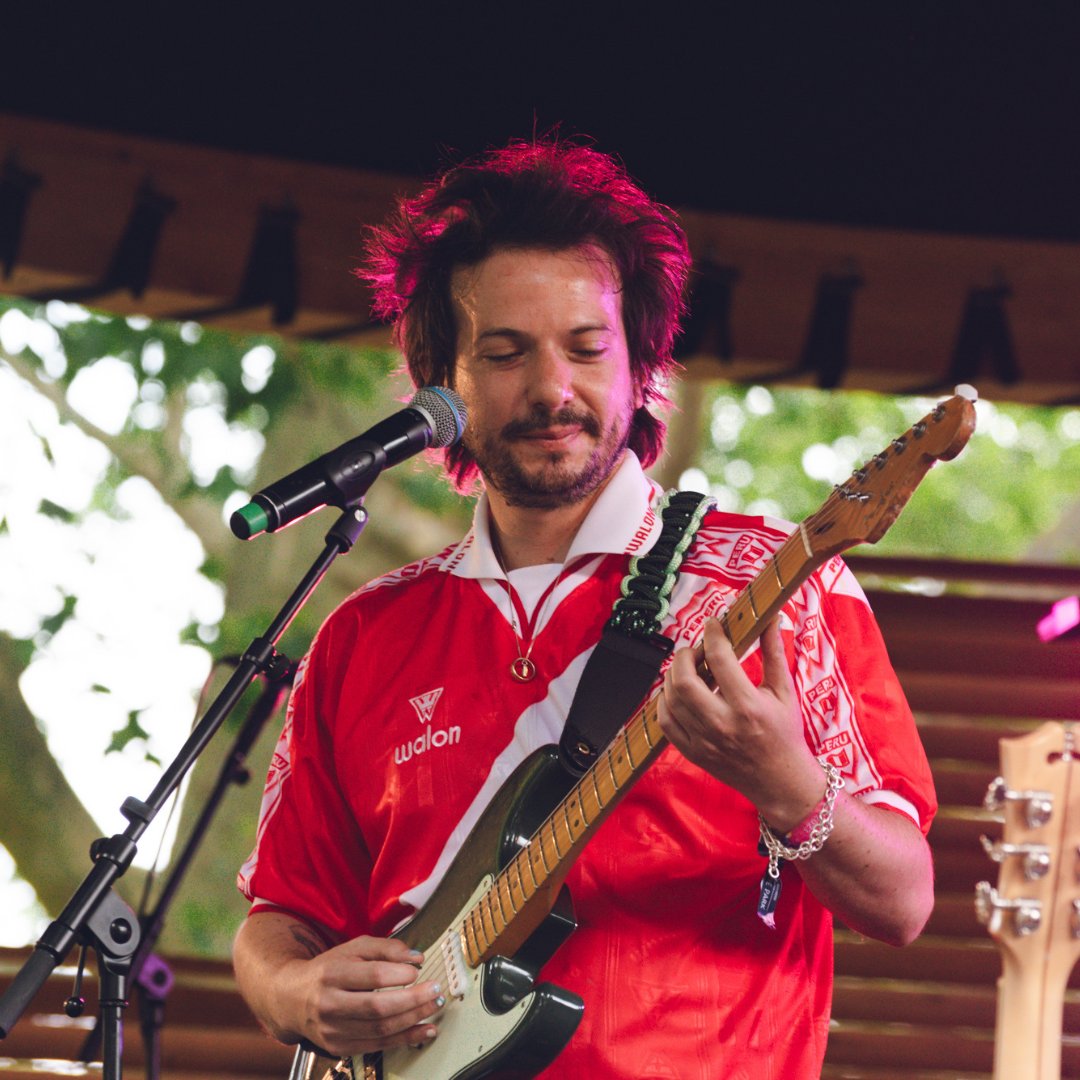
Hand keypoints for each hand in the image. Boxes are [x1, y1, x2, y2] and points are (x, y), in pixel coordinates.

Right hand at [286, 933, 445, 1055]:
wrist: (292, 999)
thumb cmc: (329, 969)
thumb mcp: (353, 948)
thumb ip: (386, 948)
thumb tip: (416, 958)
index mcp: (332, 973)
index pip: (370, 975)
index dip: (398, 974)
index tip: (418, 971)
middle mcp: (330, 1004)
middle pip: (377, 1007)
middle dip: (412, 1000)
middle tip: (436, 990)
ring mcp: (333, 1030)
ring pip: (380, 1029)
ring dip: (414, 1019)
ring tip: (435, 1007)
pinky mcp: (339, 1048)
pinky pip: (378, 1046)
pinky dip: (405, 1039)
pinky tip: (425, 1030)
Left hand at [657, 617, 822, 830]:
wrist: (781, 781)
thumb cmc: (786, 734)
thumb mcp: (785, 691)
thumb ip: (774, 652)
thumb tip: (770, 619)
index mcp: (748, 706)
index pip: (720, 659)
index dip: (713, 634)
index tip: (713, 624)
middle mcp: (722, 724)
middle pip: (684, 680)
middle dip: (685, 655)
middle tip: (696, 650)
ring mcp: (704, 741)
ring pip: (671, 699)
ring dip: (674, 675)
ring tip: (689, 668)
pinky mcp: (693, 753)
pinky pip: (665, 722)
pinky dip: (666, 701)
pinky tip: (679, 693)